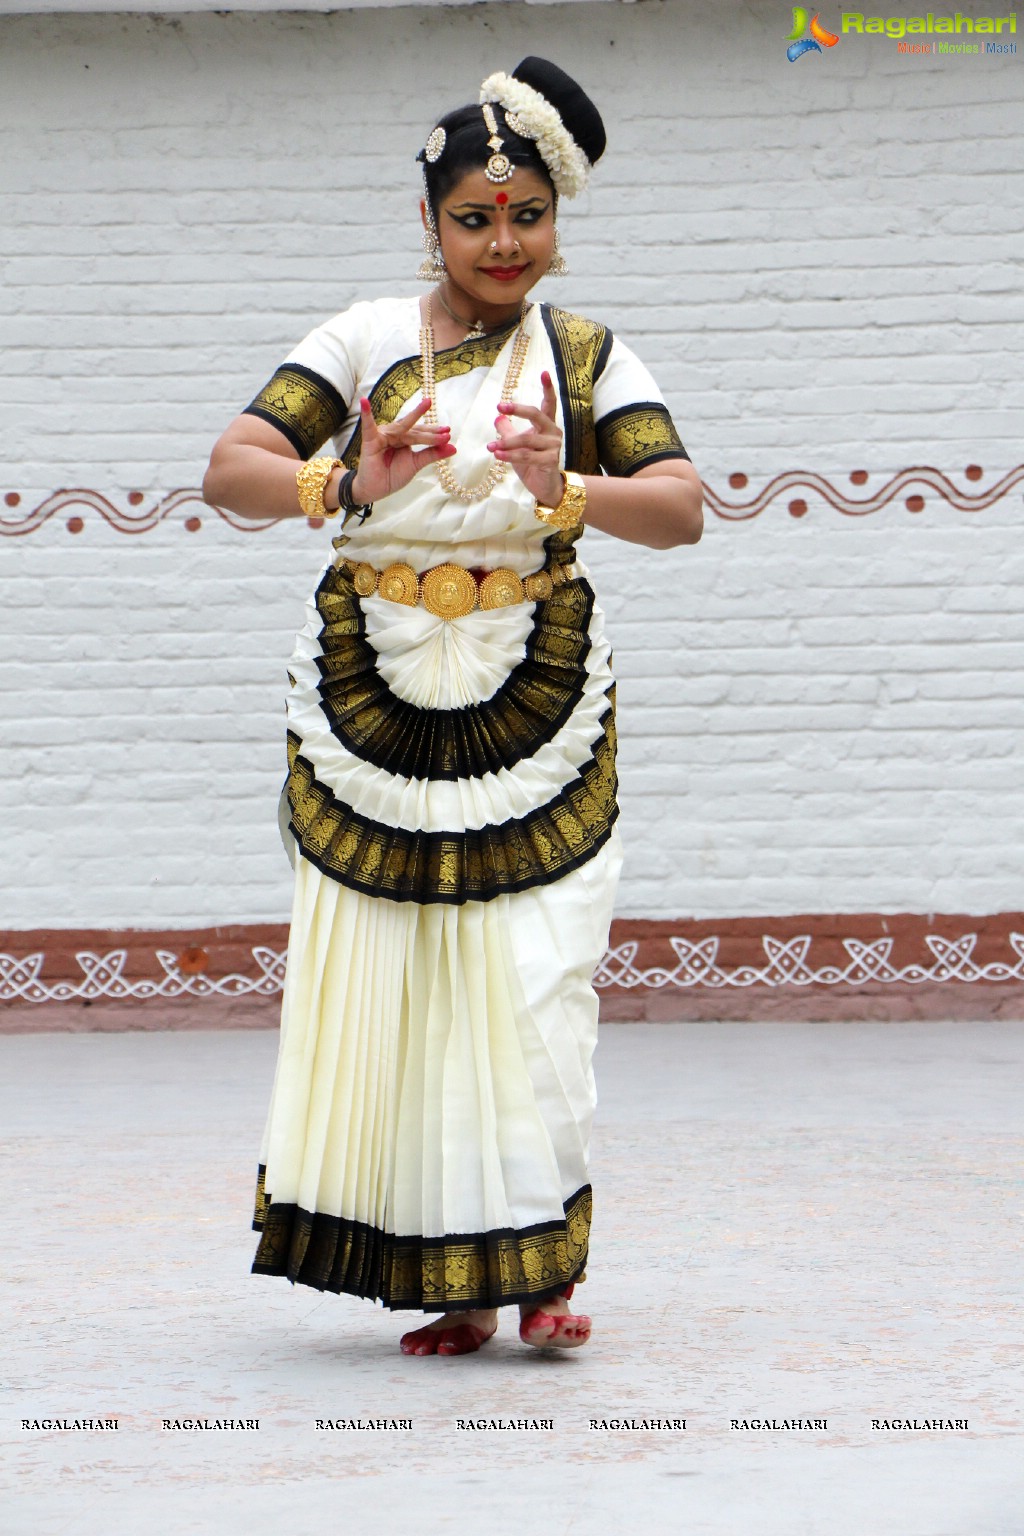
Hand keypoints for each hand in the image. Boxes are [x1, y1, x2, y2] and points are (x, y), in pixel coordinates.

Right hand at [347, 396, 454, 503]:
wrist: (375, 490)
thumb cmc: (392, 476)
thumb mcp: (416, 464)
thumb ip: (432, 454)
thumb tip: (454, 447)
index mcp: (405, 439)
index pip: (421, 433)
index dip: (435, 433)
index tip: (449, 432)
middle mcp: (395, 434)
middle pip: (414, 431)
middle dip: (430, 429)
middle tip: (444, 423)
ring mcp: (382, 435)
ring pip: (402, 429)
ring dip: (415, 418)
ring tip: (426, 405)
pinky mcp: (371, 440)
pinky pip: (369, 426)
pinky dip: (366, 414)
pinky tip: (364, 402)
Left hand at [486, 371, 563, 505]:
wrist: (545, 488)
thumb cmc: (532, 464)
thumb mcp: (517, 445)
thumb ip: (508, 431)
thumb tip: (497, 417)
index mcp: (547, 425)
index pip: (549, 403)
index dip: (548, 387)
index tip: (545, 371)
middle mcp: (553, 433)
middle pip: (536, 414)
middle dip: (518, 409)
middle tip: (500, 407)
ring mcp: (553, 447)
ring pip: (526, 440)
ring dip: (506, 443)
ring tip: (490, 446)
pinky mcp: (550, 461)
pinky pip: (527, 456)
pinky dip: (510, 456)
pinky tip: (498, 455)